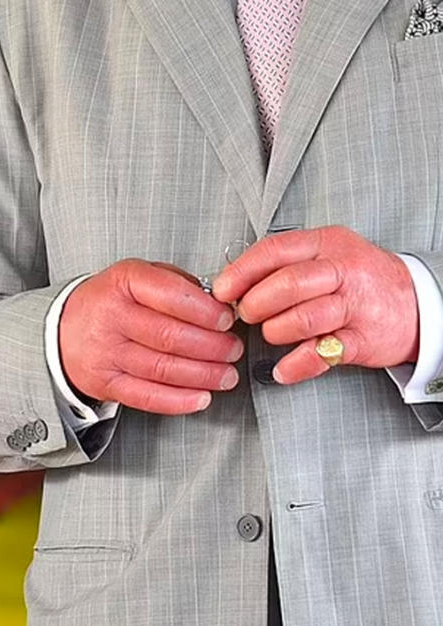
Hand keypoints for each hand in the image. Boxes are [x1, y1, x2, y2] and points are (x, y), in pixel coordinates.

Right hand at [60, 258, 242, 414]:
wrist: (62, 329)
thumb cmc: (109, 302)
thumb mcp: (137, 276)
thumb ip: (176, 284)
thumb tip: (218, 304)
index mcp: (122, 283)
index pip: (169, 295)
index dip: (204, 311)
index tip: (227, 319)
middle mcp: (110, 317)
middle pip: (170, 336)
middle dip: (211, 346)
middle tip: (232, 349)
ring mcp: (105, 352)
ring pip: (162, 368)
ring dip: (203, 375)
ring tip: (225, 374)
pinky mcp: (105, 382)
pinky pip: (146, 396)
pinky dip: (178, 400)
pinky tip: (201, 397)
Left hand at [211, 226, 418, 384]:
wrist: (417, 303)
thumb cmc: (359, 280)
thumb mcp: (326, 255)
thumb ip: (283, 265)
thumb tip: (233, 283)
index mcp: (326, 244)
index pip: (274, 251)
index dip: (241, 272)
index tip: (222, 290)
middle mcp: (343, 270)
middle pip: (288, 284)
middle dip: (256, 304)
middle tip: (247, 314)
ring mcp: (355, 305)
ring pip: (303, 318)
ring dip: (275, 331)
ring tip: (272, 334)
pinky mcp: (363, 339)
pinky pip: (320, 354)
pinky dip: (295, 365)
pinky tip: (283, 368)